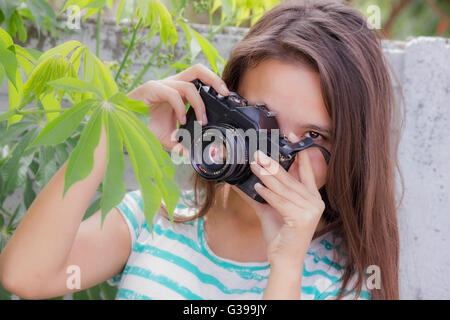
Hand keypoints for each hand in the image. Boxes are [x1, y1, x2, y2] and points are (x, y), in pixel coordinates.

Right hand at [126, 63, 229, 151]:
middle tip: (225, 94)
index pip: (199, 78)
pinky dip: (180, 108)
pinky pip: (172, 93)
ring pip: (188, 84)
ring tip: (202, 121)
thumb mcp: (167, 138)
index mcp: (178, 91)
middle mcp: (171, 84)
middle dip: (214, 79)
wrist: (119, 125)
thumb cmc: (142, 128)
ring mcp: (161, 85)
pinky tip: (181, 120)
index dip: (215, 83)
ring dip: (199, 104)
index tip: (227, 97)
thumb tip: (195, 154)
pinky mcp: (150, 89)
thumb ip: (182, 144)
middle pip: (197, 69)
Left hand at [234, 146, 325, 267]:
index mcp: (311, 197)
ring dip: (266, 176)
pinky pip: (280, 201)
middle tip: (258, 153)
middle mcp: (315, 202)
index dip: (300, 153)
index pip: (306, 171)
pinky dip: (268, 193)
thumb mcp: (270, 210)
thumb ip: (261, 194)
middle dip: (272, 164)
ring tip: (254, 165)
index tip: (292, 136)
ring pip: (283, 189)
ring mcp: (311, 210)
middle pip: (290, 178)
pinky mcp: (302, 218)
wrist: (284, 260)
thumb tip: (242, 182)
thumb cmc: (280, 235)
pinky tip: (257, 186)